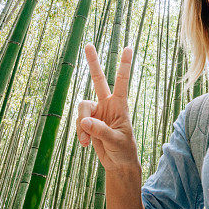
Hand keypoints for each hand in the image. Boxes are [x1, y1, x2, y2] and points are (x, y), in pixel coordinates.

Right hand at [76, 44, 138, 170]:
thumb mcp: (116, 141)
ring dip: (81, 124)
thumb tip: (84, 121)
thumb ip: (100, 131)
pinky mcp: (88, 122)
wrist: (118, 163)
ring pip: (82, 108)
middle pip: (98, 79)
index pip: (122, 81)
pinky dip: (80, 132)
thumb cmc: (124, 150)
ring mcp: (97, 112)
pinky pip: (78, 122)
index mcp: (120, 105)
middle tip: (88, 44)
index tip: (129, 47)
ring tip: (86, 141)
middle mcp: (107, 104)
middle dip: (93, 63)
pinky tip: (85, 143)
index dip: (124, 65)